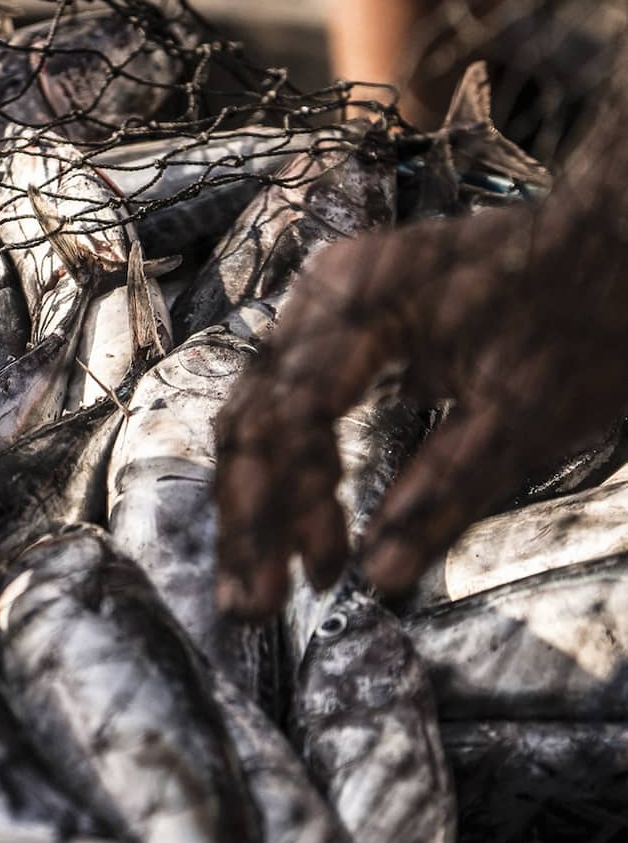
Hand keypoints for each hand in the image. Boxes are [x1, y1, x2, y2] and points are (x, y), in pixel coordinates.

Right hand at [213, 202, 627, 615]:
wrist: (618, 236)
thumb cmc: (587, 312)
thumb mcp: (527, 417)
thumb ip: (444, 494)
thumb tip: (382, 576)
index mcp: (366, 300)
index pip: (295, 415)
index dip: (296, 504)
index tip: (320, 576)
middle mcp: (325, 295)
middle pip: (253, 419)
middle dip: (250, 520)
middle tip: (251, 606)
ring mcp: (323, 306)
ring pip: (254, 416)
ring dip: (254, 505)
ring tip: (256, 583)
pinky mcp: (336, 327)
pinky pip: (281, 405)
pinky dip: (280, 472)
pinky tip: (286, 526)